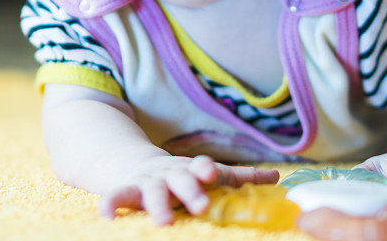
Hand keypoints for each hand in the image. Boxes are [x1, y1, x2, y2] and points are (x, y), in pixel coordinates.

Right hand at [99, 153, 278, 224]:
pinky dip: (111, 203)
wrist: (136, 164)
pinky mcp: (125, 191)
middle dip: (189, 190)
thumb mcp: (207, 174)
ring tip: (163, 222)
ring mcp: (147, 181)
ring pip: (150, 191)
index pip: (202, 166)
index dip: (207, 169)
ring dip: (156, 204)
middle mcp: (171, 173)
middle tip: (199, 206)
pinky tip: (108, 217)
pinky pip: (116, 196)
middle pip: (180, 179)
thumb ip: (241, 178)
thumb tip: (278, 177)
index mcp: (192, 169)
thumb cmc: (181, 175)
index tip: (211, 174)